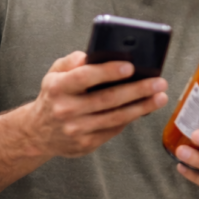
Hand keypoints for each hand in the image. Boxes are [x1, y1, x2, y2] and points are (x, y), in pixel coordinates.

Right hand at [27, 51, 168, 157]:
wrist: (38, 132)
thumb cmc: (54, 96)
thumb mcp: (54, 74)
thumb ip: (72, 61)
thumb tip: (94, 54)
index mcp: (58, 87)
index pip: (84, 77)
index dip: (107, 72)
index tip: (130, 66)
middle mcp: (65, 110)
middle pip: (107, 99)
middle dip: (137, 90)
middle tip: (159, 82)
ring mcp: (76, 130)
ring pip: (115, 117)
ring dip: (142, 107)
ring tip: (160, 97)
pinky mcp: (85, 144)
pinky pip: (113, 130)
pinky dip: (131, 119)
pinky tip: (145, 109)